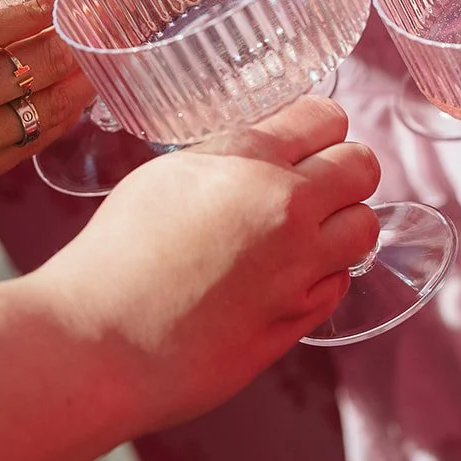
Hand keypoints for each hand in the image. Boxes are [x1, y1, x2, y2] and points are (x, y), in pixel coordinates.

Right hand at [0, 1, 93, 203]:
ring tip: (93, 69)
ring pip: (46, 112)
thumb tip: (24, 5)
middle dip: (77, 44)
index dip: (59, 3)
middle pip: (46, 65)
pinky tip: (64, 108)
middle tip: (99, 30)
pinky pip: (24, 150)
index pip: (25, 18)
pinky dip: (51, 125)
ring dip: (76, 88)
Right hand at [46, 96, 381, 425]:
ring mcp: (298, 268)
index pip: (326, 117)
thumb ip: (229, 158)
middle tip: (317, 186)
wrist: (96, 344)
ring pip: (364, 228)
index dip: (320, 127)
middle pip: (363, 167)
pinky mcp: (298, 320)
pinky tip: (282, 280)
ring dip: (342, 226)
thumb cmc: (114, 257)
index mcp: (248, 159)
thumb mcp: (166, 175)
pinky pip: (338, 284)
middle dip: (345, 172)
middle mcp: (286, 208)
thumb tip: (267, 153)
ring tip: (304, 235)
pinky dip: (321, 277)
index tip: (310, 140)